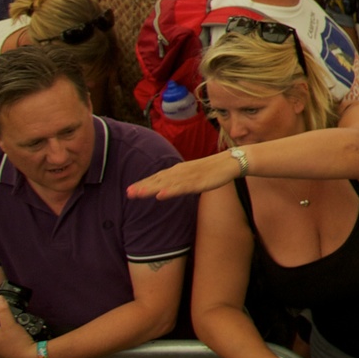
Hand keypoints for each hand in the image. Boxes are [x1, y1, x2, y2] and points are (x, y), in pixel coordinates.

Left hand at [126, 150, 245, 199]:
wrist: (230, 162)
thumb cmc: (213, 170)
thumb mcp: (193, 175)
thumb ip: (181, 181)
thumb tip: (171, 187)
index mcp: (178, 170)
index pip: (157, 177)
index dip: (143, 183)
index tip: (129, 190)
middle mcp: (180, 172)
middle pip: (158, 180)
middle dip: (142, 186)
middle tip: (128, 193)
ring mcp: (188, 176)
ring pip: (166, 184)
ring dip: (150, 188)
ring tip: (137, 194)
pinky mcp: (197, 182)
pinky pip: (181, 188)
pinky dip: (170, 191)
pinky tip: (160, 195)